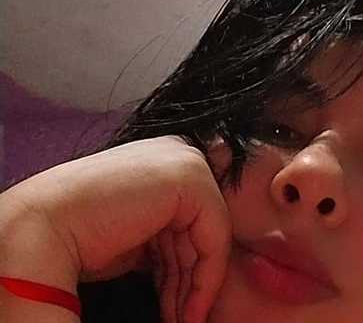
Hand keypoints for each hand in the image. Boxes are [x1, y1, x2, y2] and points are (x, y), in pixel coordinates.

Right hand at [0, 135, 231, 322]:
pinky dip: (206, 278)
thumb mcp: (139, 240)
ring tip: (181, 320)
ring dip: (195, 287)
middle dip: (190, 281)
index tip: (182, 310)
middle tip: (181, 319)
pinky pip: (215, 236)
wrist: (46, 227)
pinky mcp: (189, 176)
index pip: (189, 223)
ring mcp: (184, 162)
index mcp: (161, 166)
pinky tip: (190, 310)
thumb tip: (190, 273)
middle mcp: (175, 156)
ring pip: (209, 237)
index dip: (186, 271)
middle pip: (198, 231)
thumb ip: (166, 242)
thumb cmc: (81, 238)